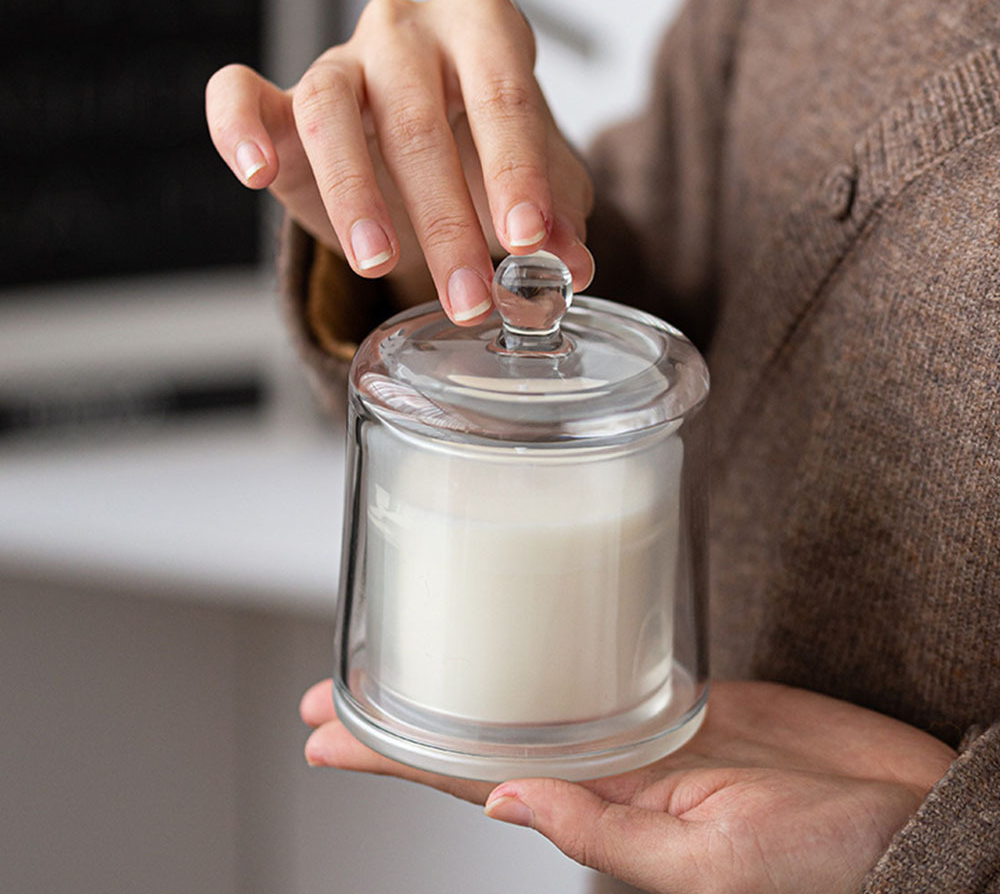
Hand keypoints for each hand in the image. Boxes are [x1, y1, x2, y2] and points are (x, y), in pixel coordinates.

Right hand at [205, 0, 593, 320]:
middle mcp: (407, 32)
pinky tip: (257, 174)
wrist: (430, 151)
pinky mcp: (281, 98)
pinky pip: (239, 92)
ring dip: (354, 193)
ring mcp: (339, 59)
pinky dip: (238, 128)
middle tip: (469, 295)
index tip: (527, 241)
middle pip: (416, 117)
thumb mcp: (536, 182)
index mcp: (482, 30)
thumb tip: (573, 267)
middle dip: (446, 220)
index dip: (516, 171)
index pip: (501, 93)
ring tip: (378, 261)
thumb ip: (556, 215)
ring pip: (330, 109)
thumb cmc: (484, 151)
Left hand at [300, 680, 954, 893]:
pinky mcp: (679, 690)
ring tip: (407, 645)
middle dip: (405, 708)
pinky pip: (596, 660)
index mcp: (603, 810)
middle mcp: (606, 764)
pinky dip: (548, 641)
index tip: (326, 732)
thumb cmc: (829, 863)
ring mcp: (639, 724)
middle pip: (482, 727)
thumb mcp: (714, 865)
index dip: (394, 754)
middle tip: (336, 680)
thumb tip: (509, 802)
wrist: (908, 812)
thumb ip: (610, 838)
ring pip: (531, 690)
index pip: (471, 774)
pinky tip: (516, 624)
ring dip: (466, 671)